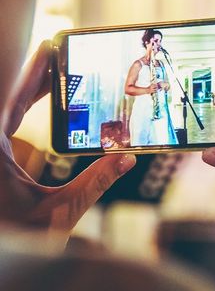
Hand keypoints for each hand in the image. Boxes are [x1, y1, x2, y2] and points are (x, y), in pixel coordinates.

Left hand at [0, 41, 135, 242]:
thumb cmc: (18, 241)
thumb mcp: (61, 211)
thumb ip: (95, 181)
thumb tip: (127, 157)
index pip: (11, 103)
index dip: (32, 75)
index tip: (48, 49)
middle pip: (9, 105)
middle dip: (35, 81)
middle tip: (59, 57)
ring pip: (6, 117)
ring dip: (29, 97)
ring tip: (55, 79)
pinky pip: (7, 132)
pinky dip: (24, 116)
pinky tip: (43, 112)